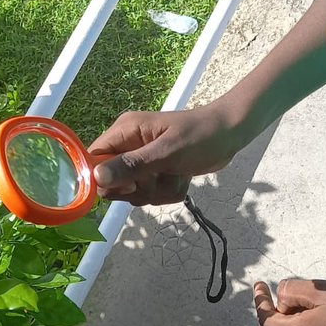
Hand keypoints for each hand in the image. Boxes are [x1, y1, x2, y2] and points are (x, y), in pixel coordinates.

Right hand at [88, 103, 247, 205]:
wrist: (231, 133)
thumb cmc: (201, 136)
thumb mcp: (166, 153)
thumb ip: (132, 166)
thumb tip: (97, 178)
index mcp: (125, 132)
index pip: (94, 159)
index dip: (104, 179)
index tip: (129, 186)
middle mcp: (129, 145)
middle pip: (112, 183)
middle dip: (139, 189)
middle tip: (158, 178)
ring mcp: (143, 160)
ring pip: (135, 193)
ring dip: (158, 191)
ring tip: (176, 174)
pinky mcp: (156, 172)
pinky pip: (152, 194)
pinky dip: (169, 191)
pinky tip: (182, 177)